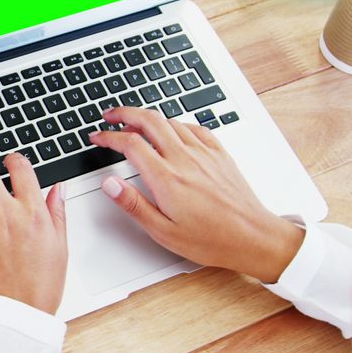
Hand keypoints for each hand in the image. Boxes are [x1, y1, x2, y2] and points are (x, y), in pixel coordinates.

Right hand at [89, 107, 303, 283]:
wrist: (253, 238)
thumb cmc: (211, 239)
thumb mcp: (163, 231)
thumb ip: (133, 204)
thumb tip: (109, 184)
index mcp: (167, 179)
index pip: (130, 144)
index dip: (109, 136)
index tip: (97, 137)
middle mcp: (185, 160)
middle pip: (149, 121)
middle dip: (125, 113)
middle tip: (110, 115)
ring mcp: (204, 154)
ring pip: (170, 121)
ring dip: (148, 117)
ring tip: (135, 122)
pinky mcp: (219, 154)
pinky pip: (194, 128)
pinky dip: (176, 124)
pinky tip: (172, 130)